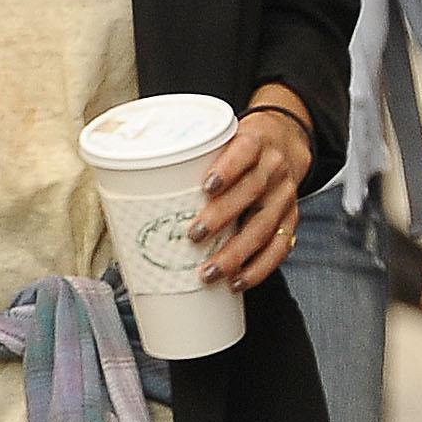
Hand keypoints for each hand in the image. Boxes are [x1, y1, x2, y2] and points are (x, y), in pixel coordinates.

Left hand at [191, 103, 308, 291]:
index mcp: (254, 142)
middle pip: (251, 191)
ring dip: (236, 253)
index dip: (227, 168)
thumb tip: (130, 187)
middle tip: (193, 235)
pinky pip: (279, 247)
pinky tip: (237, 280)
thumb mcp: (220, 141)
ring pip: (264, 226)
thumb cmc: (237, 148)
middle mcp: (273, 168)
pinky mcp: (291, 218)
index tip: (206, 186)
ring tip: (210, 272)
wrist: (283, 143)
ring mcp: (284, 195)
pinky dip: (258, 268)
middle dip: (222, 216)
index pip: (243, 152)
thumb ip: (191, 161)